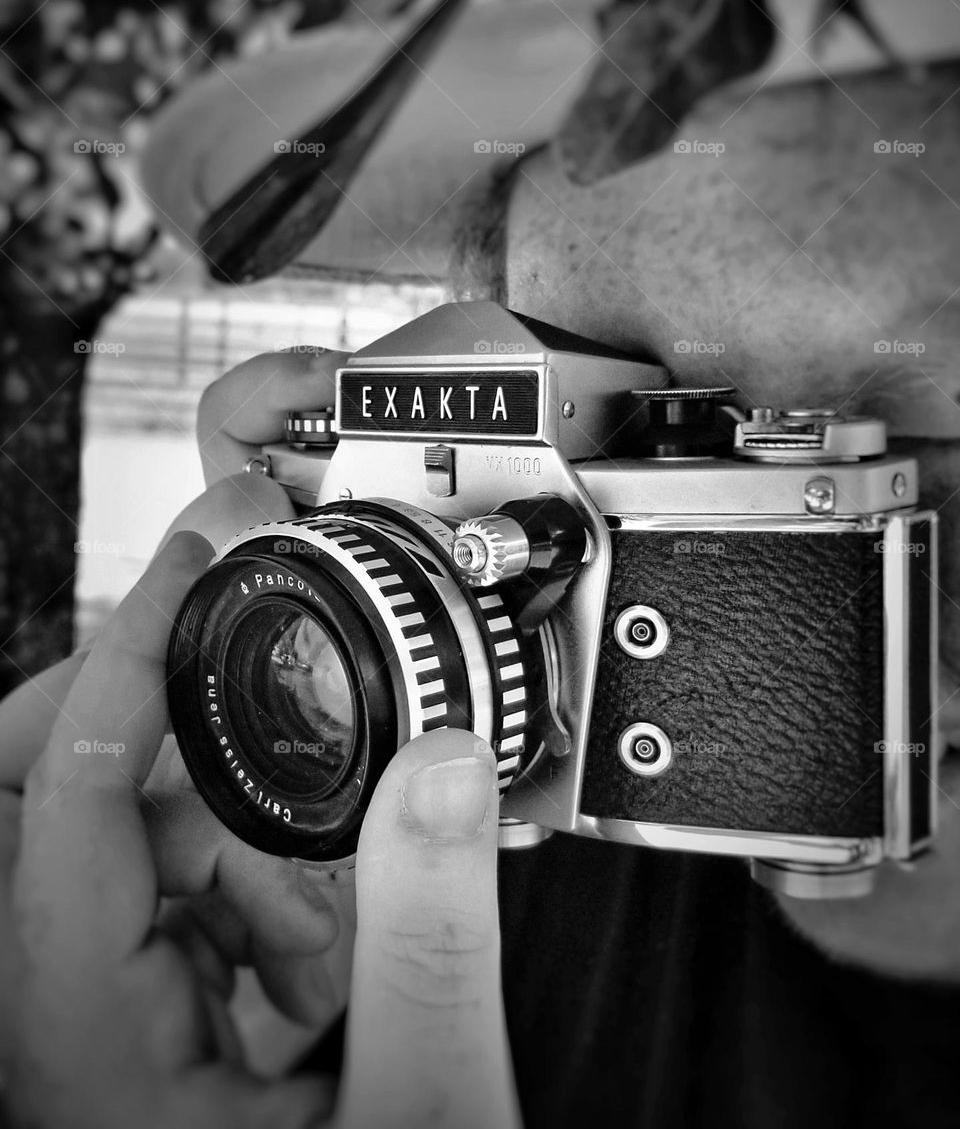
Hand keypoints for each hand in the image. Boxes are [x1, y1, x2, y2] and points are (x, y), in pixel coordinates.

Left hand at [7, 533, 518, 1128]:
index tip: (200, 560)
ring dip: (231, 835)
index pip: (66, 801)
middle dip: (164, 725)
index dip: (136, 654)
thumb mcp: (419, 1125)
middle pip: (50, 800)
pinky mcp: (147, 1034)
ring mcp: (98, 1032)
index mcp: (84, 1062)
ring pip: (120, 848)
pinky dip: (251, 888)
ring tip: (320, 929)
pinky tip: (316, 959)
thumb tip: (440, 768)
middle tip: (256, 678)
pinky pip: (172, 905)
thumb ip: (435, 946)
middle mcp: (60, 1037)